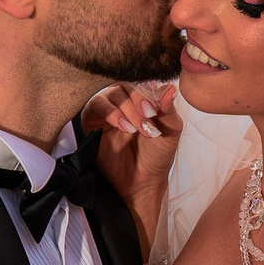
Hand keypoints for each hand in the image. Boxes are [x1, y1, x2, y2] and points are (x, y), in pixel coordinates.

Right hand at [86, 81, 182, 253]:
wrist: (142, 180)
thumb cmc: (157, 155)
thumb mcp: (170, 131)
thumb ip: (169, 110)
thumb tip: (169, 87)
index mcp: (143, 100)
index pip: (143, 84)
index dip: (147, 94)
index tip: (155, 112)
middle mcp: (124, 101)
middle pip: (126, 87)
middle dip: (137, 103)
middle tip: (146, 121)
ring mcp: (108, 109)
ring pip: (111, 93)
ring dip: (124, 108)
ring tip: (134, 129)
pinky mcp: (92, 120)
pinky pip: (96, 105)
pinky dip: (110, 112)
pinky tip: (123, 127)